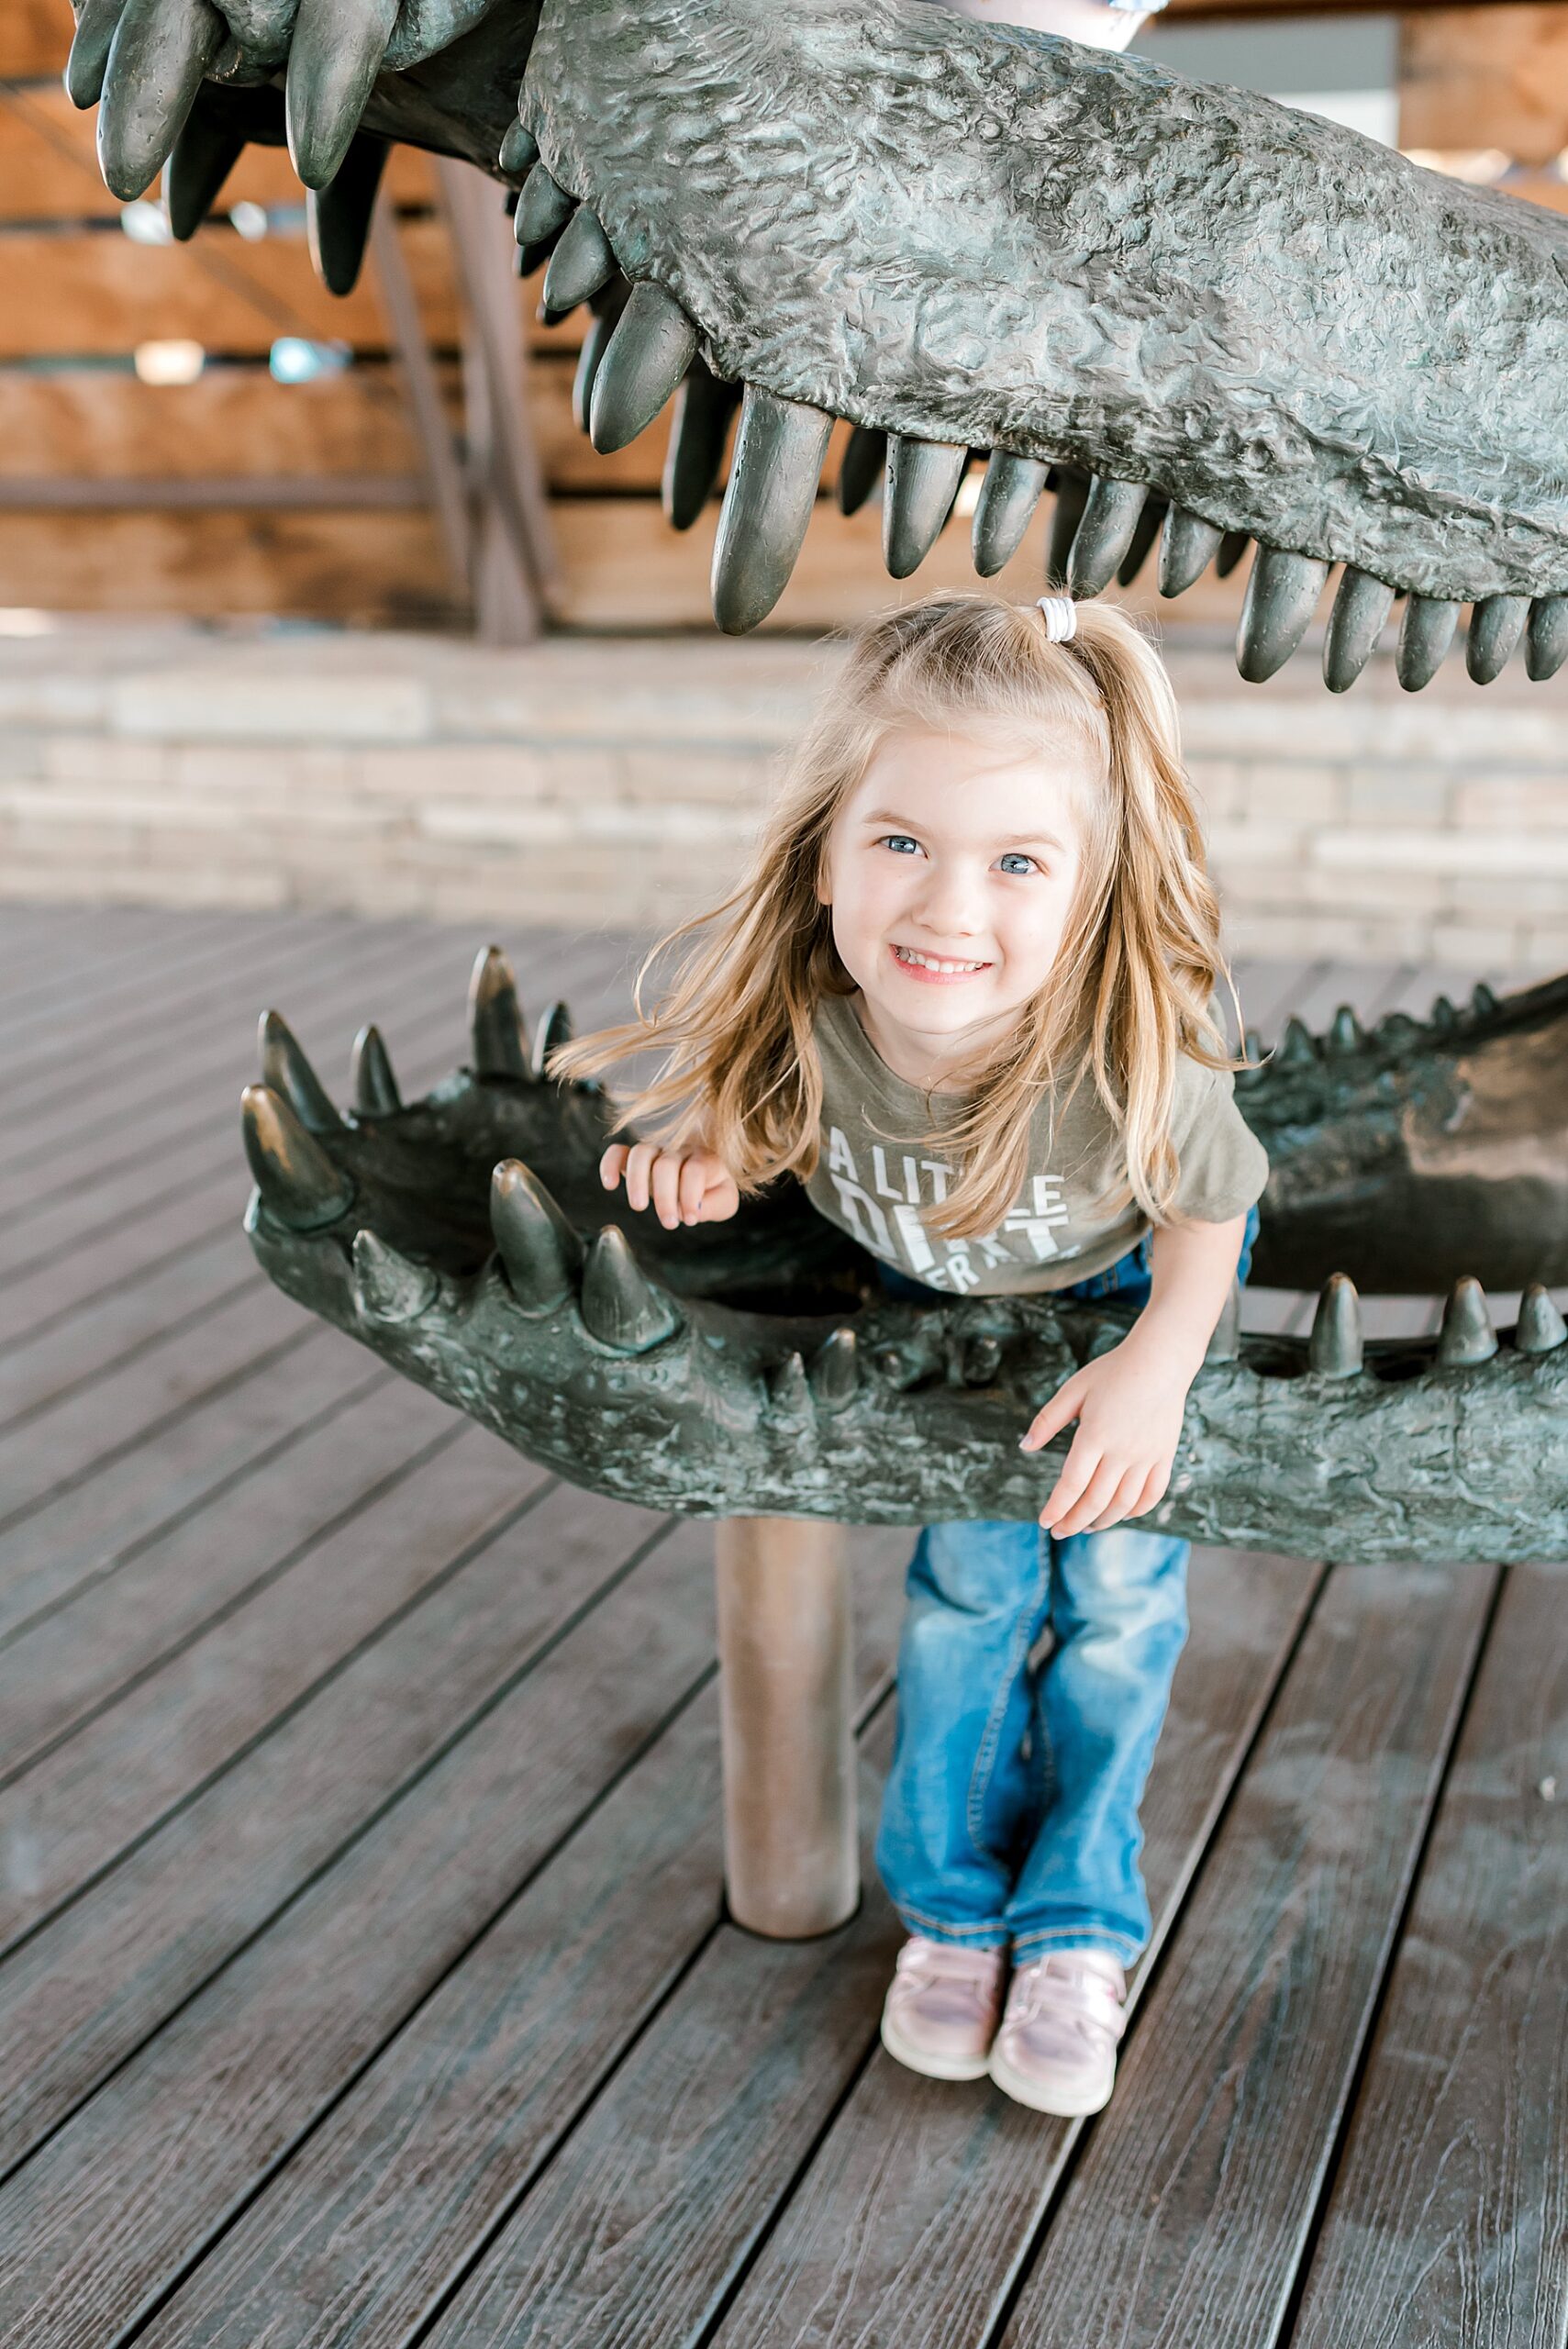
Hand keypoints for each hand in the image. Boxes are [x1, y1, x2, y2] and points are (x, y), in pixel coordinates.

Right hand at [599, 1140, 739, 1230]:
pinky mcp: (637, 1158)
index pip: (695, 1170)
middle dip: (665, 1196)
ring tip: (638, 1206)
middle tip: (669, 1222)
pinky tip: (610, 1184)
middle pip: (666, 1164)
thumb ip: (714, 1205)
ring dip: (636, 1181)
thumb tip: (690, 1211)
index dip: (690, 1196)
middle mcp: (679, 1150)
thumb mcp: (725, 1201)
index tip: (690, 1219)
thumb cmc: (713, 1190)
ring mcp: (657, 1151)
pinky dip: (610, 1164)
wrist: (704, 1171)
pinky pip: (619, 1152)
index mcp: (705, 1158)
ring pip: (641, 1153)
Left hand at [1019, 1329, 1192, 1535]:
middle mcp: (1122, 1451)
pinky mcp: (1164, 1456)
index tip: (1044, 1522)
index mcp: (1095, 1435)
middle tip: (1059, 1532)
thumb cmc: (1112, 1372)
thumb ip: (1047, 1420)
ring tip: (1086, 1527)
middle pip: (1095, 1501)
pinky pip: (1152, 1494)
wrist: (1160, 1361)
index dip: (1057, 1508)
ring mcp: (1147, 1456)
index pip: (1072, 1485)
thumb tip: (1024, 1447)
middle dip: (1073, 1522)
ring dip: (1102, 1521)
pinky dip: (1135, 1511)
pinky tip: (1120, 1514)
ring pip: (1123, 1504)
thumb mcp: (1073, 1390)